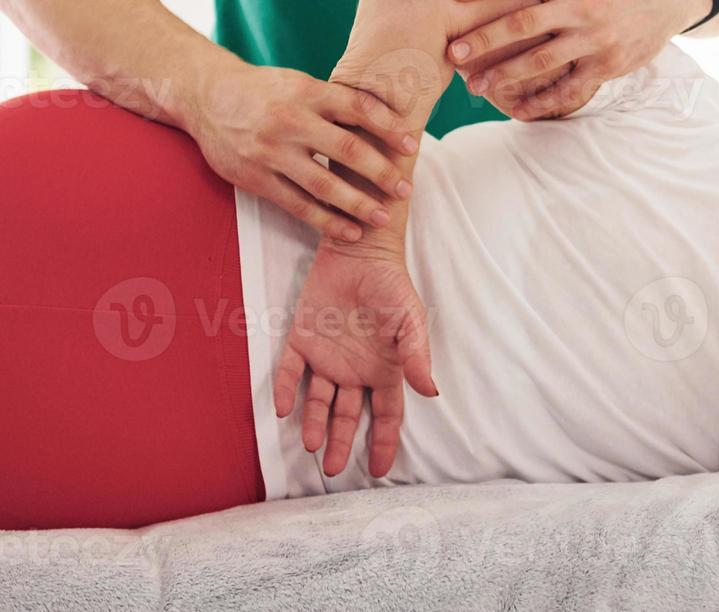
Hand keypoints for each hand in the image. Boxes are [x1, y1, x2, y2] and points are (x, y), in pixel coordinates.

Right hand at [183, 62, 417, 241]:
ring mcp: (271, 152)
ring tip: (383, 217)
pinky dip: (326, 221)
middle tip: (406, 189)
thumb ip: (335, 102)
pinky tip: (350, 231)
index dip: (388, 127)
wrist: (205, 96)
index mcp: (307, 92)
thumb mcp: (300, 83)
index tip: (412, 145)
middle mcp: (290, 121)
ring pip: (323, 184)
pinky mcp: (255, 178)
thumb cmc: (265, 90)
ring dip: (358, 204)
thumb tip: (389, 119)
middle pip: (345, 149)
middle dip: (381, 172)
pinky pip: (297, 205)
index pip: (357, 108)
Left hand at [272, 243, 437, 477]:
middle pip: (349, 416)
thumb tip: (430, 392)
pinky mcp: (300, 340)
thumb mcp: (410, 320)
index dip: (385, 442)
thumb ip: (416, 356)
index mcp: (384, 369)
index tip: (380, 470)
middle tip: (334, 470)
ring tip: (312, 447)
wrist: (360, 252)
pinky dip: (285, 390)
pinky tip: (283, 409)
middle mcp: (355, 369)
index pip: (387, 414)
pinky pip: (289, 371)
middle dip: (342, 444)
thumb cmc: (391, 285)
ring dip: (315, 424)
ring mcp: (327, 357)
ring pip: (318, 401)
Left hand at [444, 0, 709, 119]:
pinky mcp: (608, 64)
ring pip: (542, 61)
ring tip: (475, 87)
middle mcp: (581, 4)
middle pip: (524, 24)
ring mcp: (595, 37)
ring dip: (505, 75)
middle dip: (485, 40)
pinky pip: (570, 88)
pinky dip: (543, 102)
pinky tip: (518, 111)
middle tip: (453, 54)